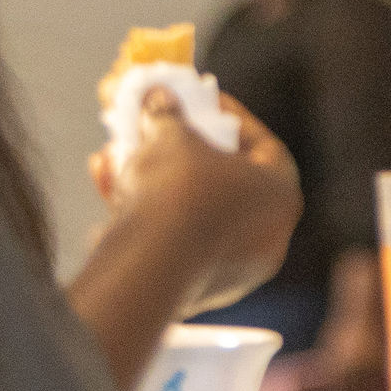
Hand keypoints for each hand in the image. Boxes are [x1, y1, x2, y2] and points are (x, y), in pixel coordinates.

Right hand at [87, 89, 300, 319]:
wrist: (148, 269)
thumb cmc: (175, 192)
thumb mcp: (170, 137)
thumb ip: (168, 114)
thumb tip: (159, 96)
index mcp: (281, 194)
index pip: (262, 145)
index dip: (229, 118)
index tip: (200, 104)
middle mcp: (269, 236)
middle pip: (223, 183)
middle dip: (182, 156)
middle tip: (155, 134)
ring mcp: (237, 270)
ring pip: (194, 215)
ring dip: (154, 186)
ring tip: (115, 161)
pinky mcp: (200, 294)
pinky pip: (176, 245)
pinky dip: (148, 220)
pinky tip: (110, 198)